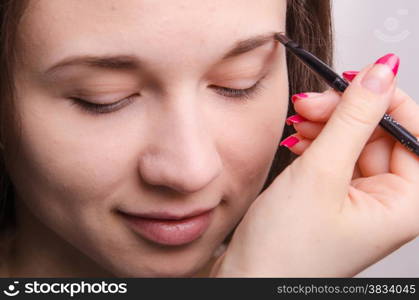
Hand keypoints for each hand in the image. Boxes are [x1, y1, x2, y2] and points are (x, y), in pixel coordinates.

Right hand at [210, 54, 418, 276]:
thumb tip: (381, 72)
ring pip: (355, 140)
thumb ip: (353, 118)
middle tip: (310, 103)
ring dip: (325, 125)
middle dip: (344, 112)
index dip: (386, 99)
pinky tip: (297, 141)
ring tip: (296, 124)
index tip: (354, 78)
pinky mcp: (339, 196)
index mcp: (406, 205)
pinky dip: (316, 142)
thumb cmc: (285, 249)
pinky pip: (337, 155)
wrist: (250, 279)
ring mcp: (363, 199)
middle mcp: (390, 202)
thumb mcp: (320, 173)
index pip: (415, 132)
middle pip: (380, 132)